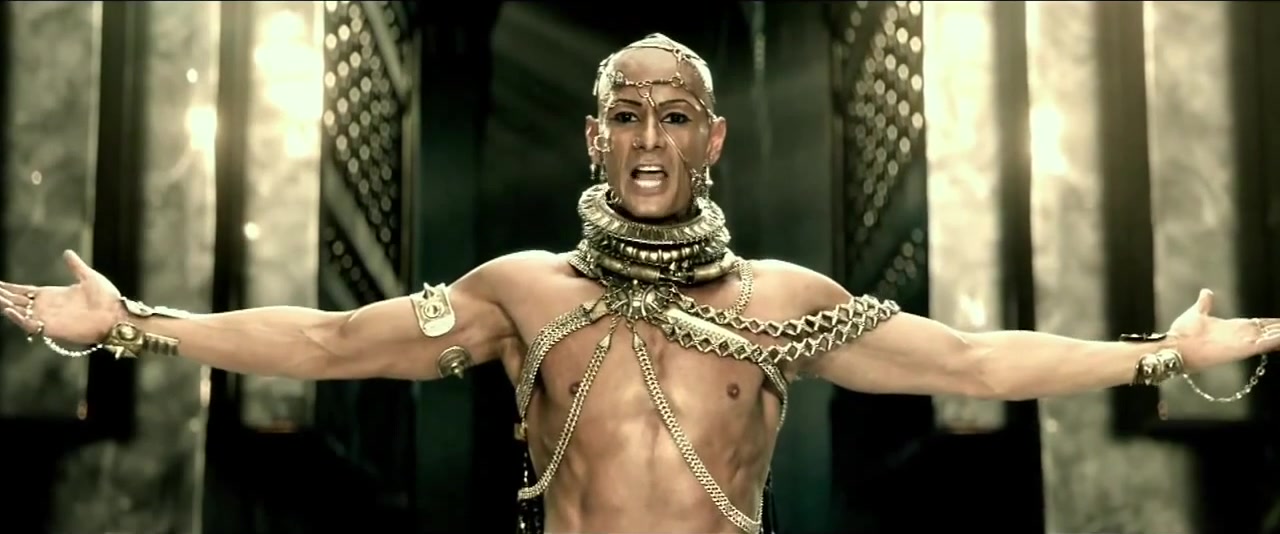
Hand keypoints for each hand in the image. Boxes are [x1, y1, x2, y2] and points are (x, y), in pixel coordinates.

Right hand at [0, 250, 123, 344]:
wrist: (117, 315)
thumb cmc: (107, 298)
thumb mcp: (88, 277)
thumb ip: (75, 266)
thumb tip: (67, 252)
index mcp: (52, 295)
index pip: (24, 292)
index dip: (9, 288)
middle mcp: (46, 307)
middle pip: (16, 301)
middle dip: (2, 295)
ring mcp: (47, 318)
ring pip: (18, 312)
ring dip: (5, 305)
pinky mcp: (51, 328)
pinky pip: (29, 324)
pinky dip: (18, 318)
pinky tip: (8, 310)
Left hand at [1168, 288, 1279, 370]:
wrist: (1173, 347)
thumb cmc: (1182, 334)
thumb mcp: (1196, 313)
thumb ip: (1205, 304)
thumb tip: (1207, 292)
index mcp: (1232, 328)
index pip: (1257, 325)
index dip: (1271, 324)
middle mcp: (1239, 336)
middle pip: (1266, 332)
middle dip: (1278, 329)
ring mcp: (1240, 343)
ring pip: (1267, 338)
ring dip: (1277, 334)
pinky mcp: (1240, 349)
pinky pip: (1262, 345)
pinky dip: (1273, 340)